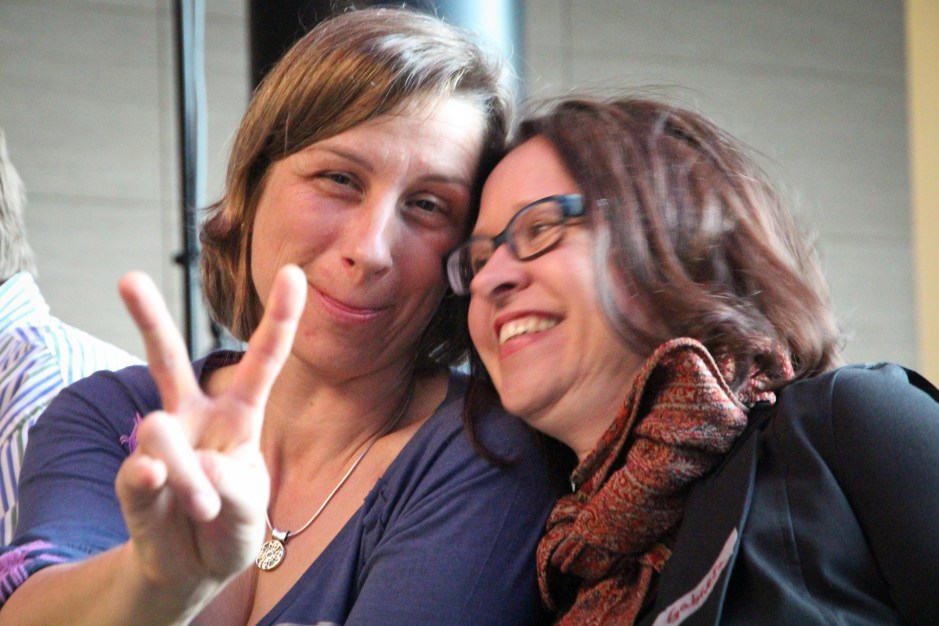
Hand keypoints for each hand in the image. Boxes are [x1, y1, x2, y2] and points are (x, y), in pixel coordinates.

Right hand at [114, 265, 305, 593]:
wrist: (190, 568)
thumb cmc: (231, 527)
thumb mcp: (251, 512)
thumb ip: (230, 487)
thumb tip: (175, 462)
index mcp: (240, 416)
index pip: (263, 362)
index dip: (280, 319)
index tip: (295, 272)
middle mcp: (195, 419)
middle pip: (169, 360)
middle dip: (148, 319)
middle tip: (128, 278)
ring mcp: (159, 445)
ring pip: (160, 434)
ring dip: (187, 478)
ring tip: (200, 507)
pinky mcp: (132, 477)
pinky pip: (138, 470)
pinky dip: (156, 489)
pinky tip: (156, 490)